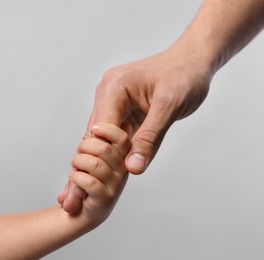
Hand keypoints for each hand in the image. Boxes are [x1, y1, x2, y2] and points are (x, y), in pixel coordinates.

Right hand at [59, 46, 212, 212]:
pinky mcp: (125, 110)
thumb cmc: (185, 76)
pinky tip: (100, 176)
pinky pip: (115, 136)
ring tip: (75, 194)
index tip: (86, 190)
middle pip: (93, 137)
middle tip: (69, 200)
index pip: (99, 130)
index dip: (95, 161)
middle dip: (84, 169)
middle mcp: (109, 94)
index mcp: (114, 87)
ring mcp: (115, 103)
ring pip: (101, 139)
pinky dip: (110, 156)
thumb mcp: (170, 106)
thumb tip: (132, 169)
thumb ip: (150, 138)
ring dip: (93, 165)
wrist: (194, 62)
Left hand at [65, 123, 129, 224]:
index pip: (123, 140)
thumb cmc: (88, 180)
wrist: (82, 213)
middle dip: (85, 147)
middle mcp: (123, 170)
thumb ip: (105, 140)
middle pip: (105, 150)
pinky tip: (75, 178)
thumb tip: (126, 125)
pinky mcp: (106, 199)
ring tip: (75, 167)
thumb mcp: (96, 154)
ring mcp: (116, 185)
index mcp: (123, 157)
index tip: (94, 129)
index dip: (108, 131)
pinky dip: (76, 178)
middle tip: (79, 153)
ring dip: (78, 163)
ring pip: (95, 165)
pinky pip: (90, 183)